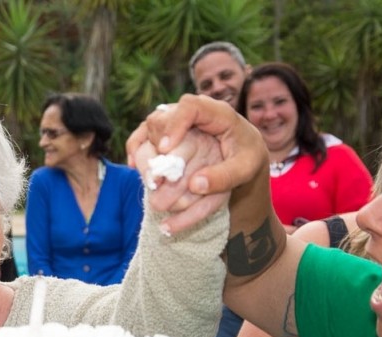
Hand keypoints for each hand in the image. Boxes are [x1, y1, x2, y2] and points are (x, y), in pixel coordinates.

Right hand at [127, 96, 267, 230]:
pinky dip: (135, 149)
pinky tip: (134, 166)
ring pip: (150, 126)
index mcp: (217, 112)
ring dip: (146, 151)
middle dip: (156, 145)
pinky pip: (143, 134)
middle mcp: (192, 111)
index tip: (166, 150)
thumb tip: (195, 185)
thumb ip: (225, 177)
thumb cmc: (246, 158)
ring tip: (151, 179)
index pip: (191, 106)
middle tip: (157, 176)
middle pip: (164, 116)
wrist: (242, 152)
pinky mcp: (165, 131)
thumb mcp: (245, 170)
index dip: (175, 124)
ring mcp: (176, 119)